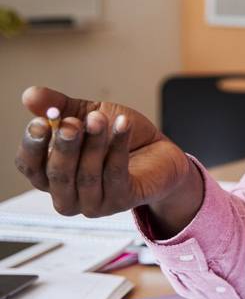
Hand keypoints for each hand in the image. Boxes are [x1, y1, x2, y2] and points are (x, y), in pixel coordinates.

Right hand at [13, 86, 202, 234]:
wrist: (160, 151)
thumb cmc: (118, 136)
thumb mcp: (86, 113)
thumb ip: (59, 107)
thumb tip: (29, 95)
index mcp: (50, 174)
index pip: (30, 166)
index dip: (32, 146)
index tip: (41, 123)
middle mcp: (68, 195)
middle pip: (56, 174)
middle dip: (64, 145)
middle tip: (73, 122)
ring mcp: (94, 204)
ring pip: (87, 175)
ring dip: (94, 143)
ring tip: (100, 117)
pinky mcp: (121, 201)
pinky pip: (116, 174)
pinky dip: (118, 146)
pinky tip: (123, 123)